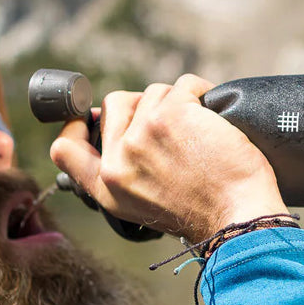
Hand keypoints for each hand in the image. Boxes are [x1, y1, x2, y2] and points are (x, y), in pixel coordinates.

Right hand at [50, 74, 287, 242]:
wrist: (238, 220)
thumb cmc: (205, 213)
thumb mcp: (144, 204)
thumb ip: (123, 170)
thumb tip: (117, 128)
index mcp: (106, 188)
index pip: (65, 148)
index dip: (76, 124)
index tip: (94, 117)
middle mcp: (117, 161)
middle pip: (116, 104)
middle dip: (145, 106)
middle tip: (173, 129)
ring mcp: (141, 134)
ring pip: (153, 92)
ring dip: (178, 103)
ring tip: (200, 134)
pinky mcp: (170, 113)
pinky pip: (185, 84)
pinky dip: (202, 93)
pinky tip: (214, 121)